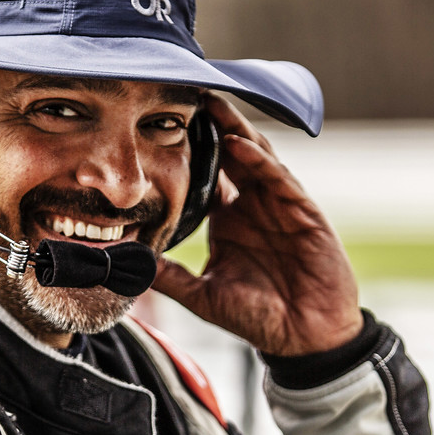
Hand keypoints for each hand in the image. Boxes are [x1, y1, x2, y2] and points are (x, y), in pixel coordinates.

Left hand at [152, 95, 361, 356]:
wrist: (305, 338)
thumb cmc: (260, 317)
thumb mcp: (203, 296)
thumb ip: (170, 278)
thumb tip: (128, 264)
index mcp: (229, 220)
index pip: (206, 176)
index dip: (187, 152)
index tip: (157, 127)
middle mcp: (253, 205)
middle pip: (229, 154)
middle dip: (210, 125)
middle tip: (183, 96)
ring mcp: (279, 205)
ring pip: (254, 156)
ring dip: (233, 128)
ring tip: (209, 103)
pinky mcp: (302, 211)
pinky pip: (278, 178)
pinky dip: (258, 160)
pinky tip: (238, 142)